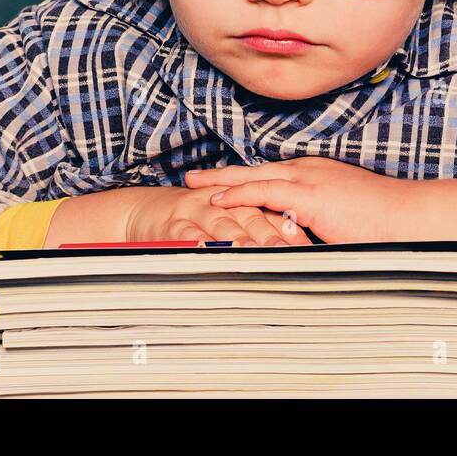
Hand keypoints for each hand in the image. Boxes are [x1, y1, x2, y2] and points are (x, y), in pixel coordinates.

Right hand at [123, 185, 312, 246]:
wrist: (145, 211)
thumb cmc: (192, 220)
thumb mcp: (230, 221)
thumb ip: (260, 232)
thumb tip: (298, 255)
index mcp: (240, 199)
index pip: (272, 212)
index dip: (290, 229)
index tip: (311, 247)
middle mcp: (221, 203)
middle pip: (253, 217)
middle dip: (273, 236)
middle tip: (293, 254)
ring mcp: (197, 211)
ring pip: (224, 225)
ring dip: (240, 240)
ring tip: (256, 254)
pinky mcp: (173, 224)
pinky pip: (188, 234)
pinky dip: (200, 243)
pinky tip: (211, 254)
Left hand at [184, 157, 410, 242]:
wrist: (409, 218)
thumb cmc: (384, 224)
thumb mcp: (343, 222)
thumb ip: (318, 227)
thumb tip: (299, 241)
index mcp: (317, 176)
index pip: (272, 175)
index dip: (244, 180)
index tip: (222, 185)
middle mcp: (310, 171)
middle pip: (256, 170)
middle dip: (223, 174)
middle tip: (194, 178)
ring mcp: (309, 179)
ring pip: (254, 176)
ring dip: (222, 181)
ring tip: (194, 185)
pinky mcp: (310, 194)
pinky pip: (264, 191)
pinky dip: (239, 194)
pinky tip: (218, 198)